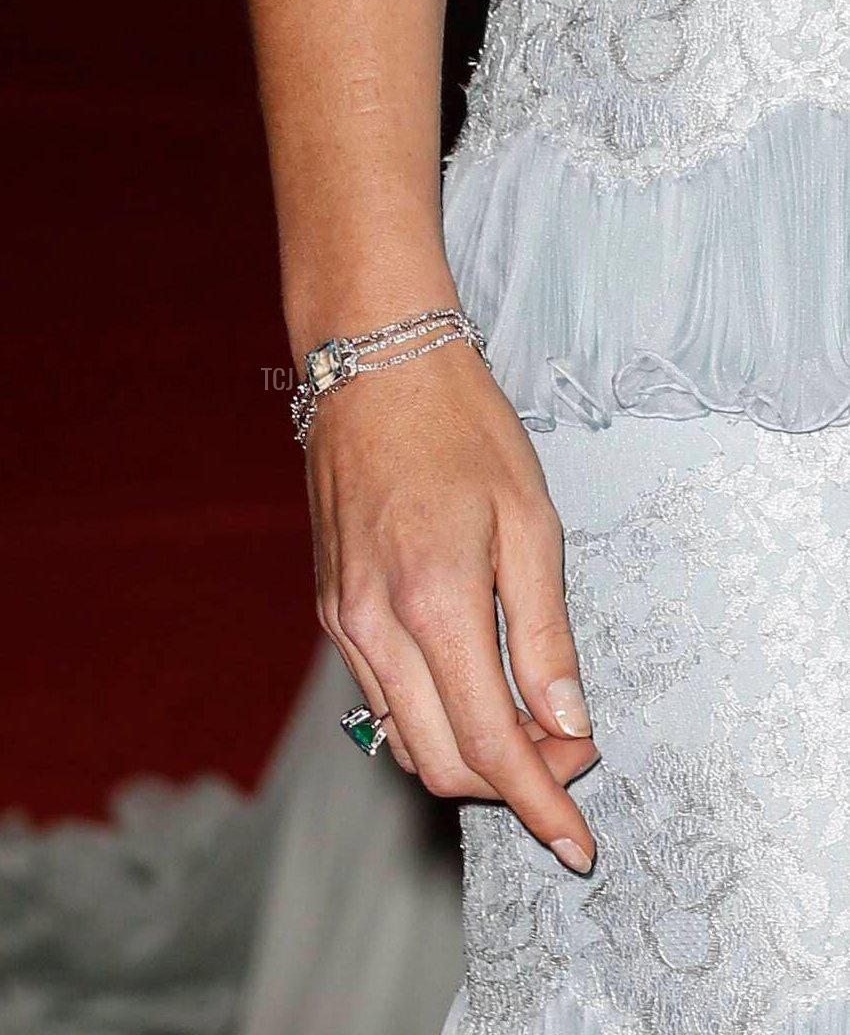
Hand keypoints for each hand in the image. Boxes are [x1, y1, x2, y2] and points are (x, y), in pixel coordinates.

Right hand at [307, 339, 598, 872]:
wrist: (374, 369)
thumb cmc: (459, 428)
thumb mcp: (530, 521)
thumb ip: (545, 631)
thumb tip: (565, 717)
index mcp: (433, 605)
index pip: (492, 745)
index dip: (539, 803)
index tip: (575, 839)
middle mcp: (374, 629)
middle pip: (443, 762)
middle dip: (512, 782)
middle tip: (570, 748)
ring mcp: (343, 625)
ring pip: (407, 739)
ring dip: (472, 754)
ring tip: (531, 720)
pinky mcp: (331, 612)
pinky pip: (380, 700)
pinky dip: (433, 720)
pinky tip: (473, 691)